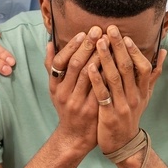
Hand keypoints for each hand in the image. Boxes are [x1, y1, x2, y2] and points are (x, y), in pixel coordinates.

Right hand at [47, 26, 99, 154]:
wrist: (74, 137)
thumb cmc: (66, 107)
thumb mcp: (54, 89)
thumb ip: (51, 66)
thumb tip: (50, 42)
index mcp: (55, 86)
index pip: (60, 62)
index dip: (72, 46)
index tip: (83, 33)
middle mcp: (65, 94)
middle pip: (76, 65)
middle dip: (88, 46)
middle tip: (99, 30)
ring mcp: (79, 103)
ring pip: (90, 75)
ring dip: (101, 56)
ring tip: (110, 41)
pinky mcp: (93, 110)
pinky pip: (102, 88)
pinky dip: (109, 73)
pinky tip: (117, 62)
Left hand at [88, 25, 163, 153]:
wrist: (123, 144)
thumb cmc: (131, 115)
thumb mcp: (145, 95)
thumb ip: (152, 74)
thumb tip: (163, 52)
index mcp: (143, 91)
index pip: (142, 67)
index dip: (134, 51)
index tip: (125, 36)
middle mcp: (134, 97)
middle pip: (128, 68)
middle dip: (119, 47)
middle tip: (110, 29)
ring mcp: (122, 106)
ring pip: (115, 79)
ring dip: (106, 59)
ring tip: (98, 42)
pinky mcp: (109, 115)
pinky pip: (103, 94)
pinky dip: (96, 80)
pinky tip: (89, 67)